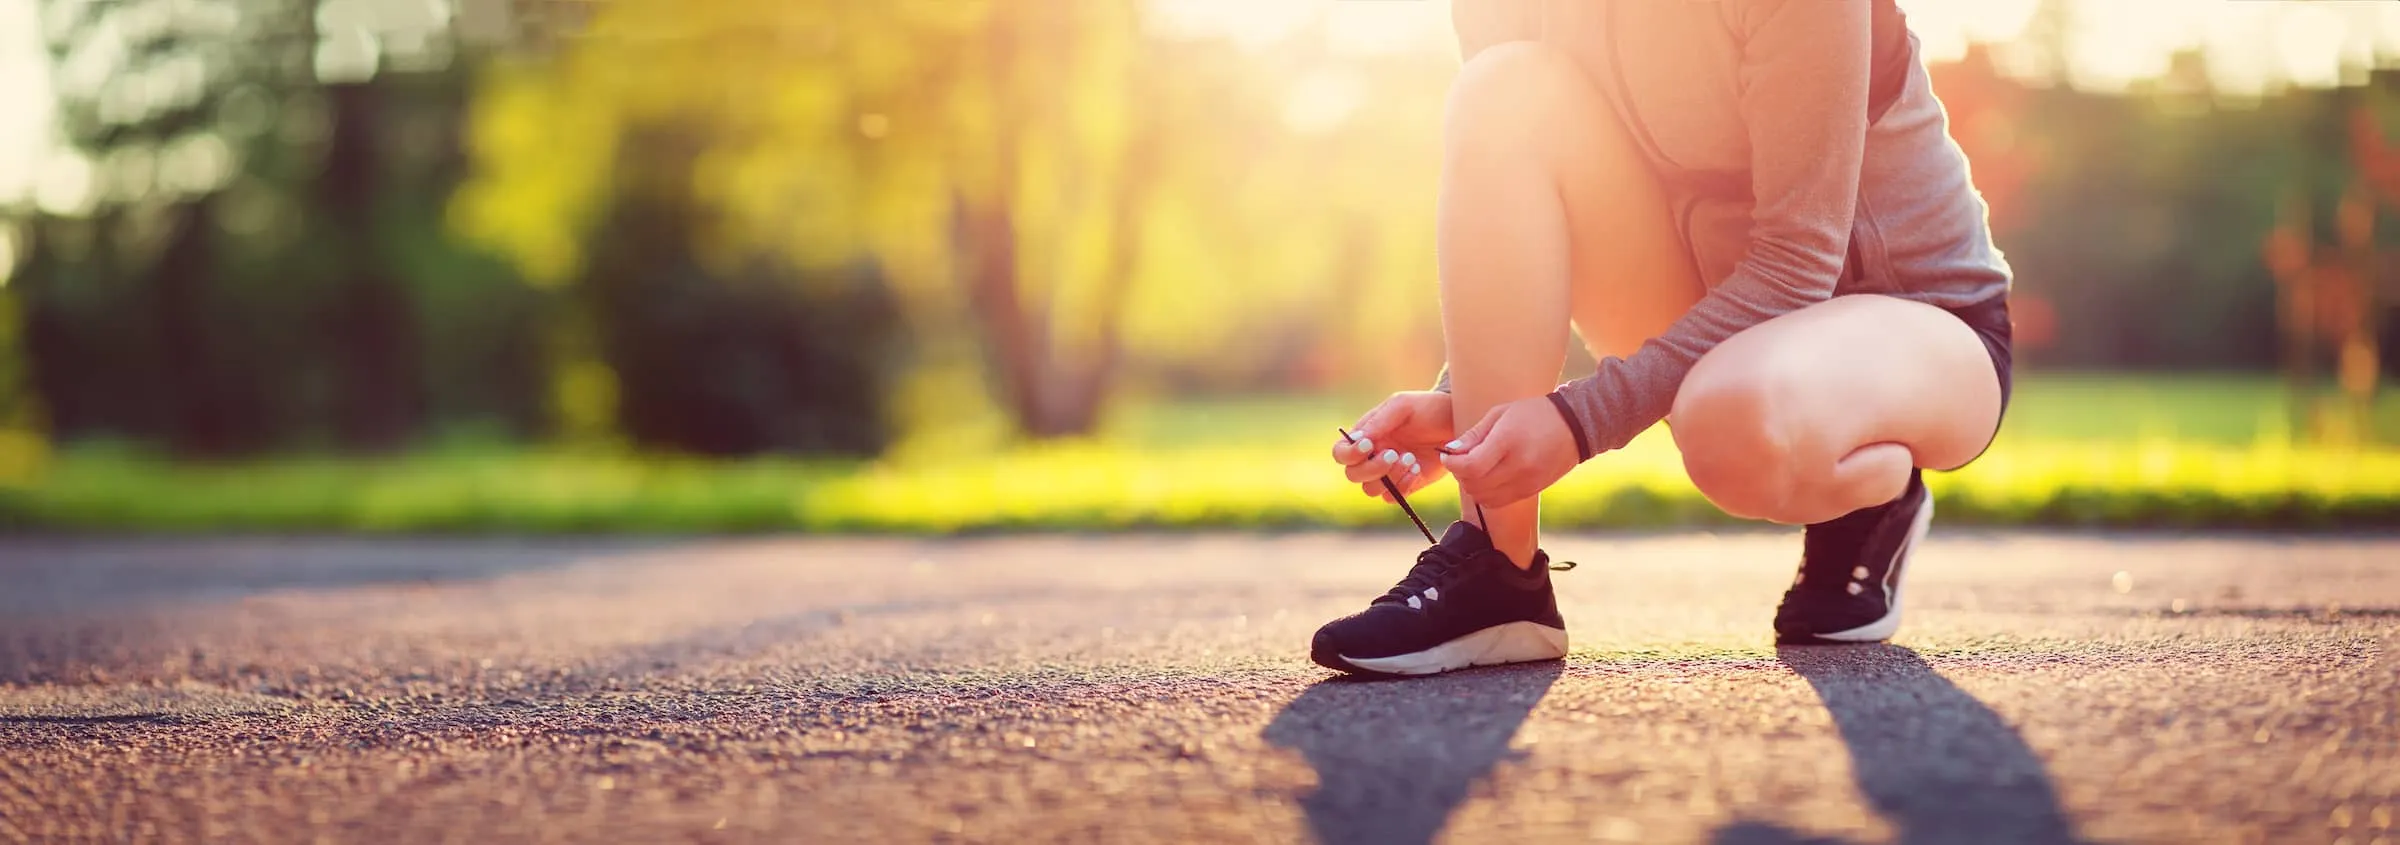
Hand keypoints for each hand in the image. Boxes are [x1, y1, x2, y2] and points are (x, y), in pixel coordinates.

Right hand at [1330, 391, 1453, 501]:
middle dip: (1372, 468)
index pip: (1341, 453)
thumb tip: (1356, 439)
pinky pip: (1393, 497)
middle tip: (1394, 453)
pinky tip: (1417, 469)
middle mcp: (1373, 456)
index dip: (1349, 454)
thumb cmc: (1428, 408)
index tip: (1369, 445)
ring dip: (1390, 476)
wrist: (1457, 421)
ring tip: (1411, 459)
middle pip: (1353, 475)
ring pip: (1371, 489)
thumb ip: (1378, 421)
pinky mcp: (1406, 484)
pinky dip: (1402, 486)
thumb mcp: (1402, 405)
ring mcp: (1389, 473)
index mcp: (1366, 436)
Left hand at [1440, 395, 1579, 508]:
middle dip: (1460, 474)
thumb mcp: (1501, 413)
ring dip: (1473, 486)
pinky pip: (1499, 502)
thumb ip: (1474, 435)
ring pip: (1484, 498)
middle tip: (1461, 460)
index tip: (1448, 455)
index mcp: (1508, 441)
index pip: (1470, 466)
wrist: (1576, 426)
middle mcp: (1518, 466)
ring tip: (1477, 469)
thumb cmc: (1534, 414)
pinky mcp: (1532, 491)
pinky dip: (1487, 494)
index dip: (1452, 464)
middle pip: (1474, 484)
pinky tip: (1491, 477)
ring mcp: (1526, 481)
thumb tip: (1451, 451)